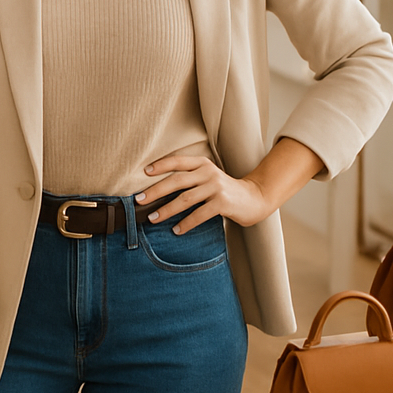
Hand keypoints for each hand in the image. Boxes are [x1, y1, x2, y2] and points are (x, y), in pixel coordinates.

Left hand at [135, 154, 272, 235]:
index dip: (160, 165)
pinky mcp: (223, 202)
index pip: (177, 161)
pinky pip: (199, 214)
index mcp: (202, 163)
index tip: (144, 172)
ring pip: (185, 198)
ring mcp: (216, 187)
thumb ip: (190, 179)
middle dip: (155, 191)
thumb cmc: (224, 190)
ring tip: (153, 218)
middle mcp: (208, 172)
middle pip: (177, 180)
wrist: (253, 198)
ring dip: (166, 210)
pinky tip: (176, 230)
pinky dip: (186, 223)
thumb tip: (158, 190)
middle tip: (139, 200)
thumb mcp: (208, 178)